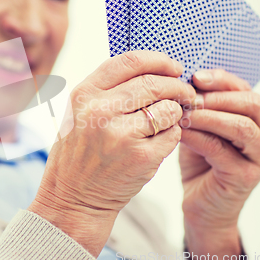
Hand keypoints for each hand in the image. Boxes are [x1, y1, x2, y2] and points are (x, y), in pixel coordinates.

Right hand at [28, 51, 195, 255]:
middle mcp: (100, 110)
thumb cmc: (79, 153)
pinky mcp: (140, 157)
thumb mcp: (80, 113)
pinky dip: (173, 135)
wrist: (74, 198)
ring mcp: (121, 134)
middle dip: (177, 86)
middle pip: (154, 83)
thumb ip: (108, 90)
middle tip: (186, 93)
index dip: (159, 60)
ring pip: (167, 108)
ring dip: (175, 112)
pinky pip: (172, 135)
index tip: (174, 67)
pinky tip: (160, 142)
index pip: (130, 61)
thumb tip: (154, 70)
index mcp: (85, 94)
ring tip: (169, 120)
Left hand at [180, 69, 259, 259]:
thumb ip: (202, 109)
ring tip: (183, 112)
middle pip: (254, 104)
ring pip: (242, 126)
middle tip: (189, 95)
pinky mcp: (246, 177)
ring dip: (209, 115)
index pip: (247, 91)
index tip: (194, 76)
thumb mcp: (203, 130)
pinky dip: (198, 136)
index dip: (221, 80)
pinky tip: (179, 131)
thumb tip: (184, 82)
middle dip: (218, 96)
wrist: (201, 208)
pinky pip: (220, 148)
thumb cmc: (201, 166)